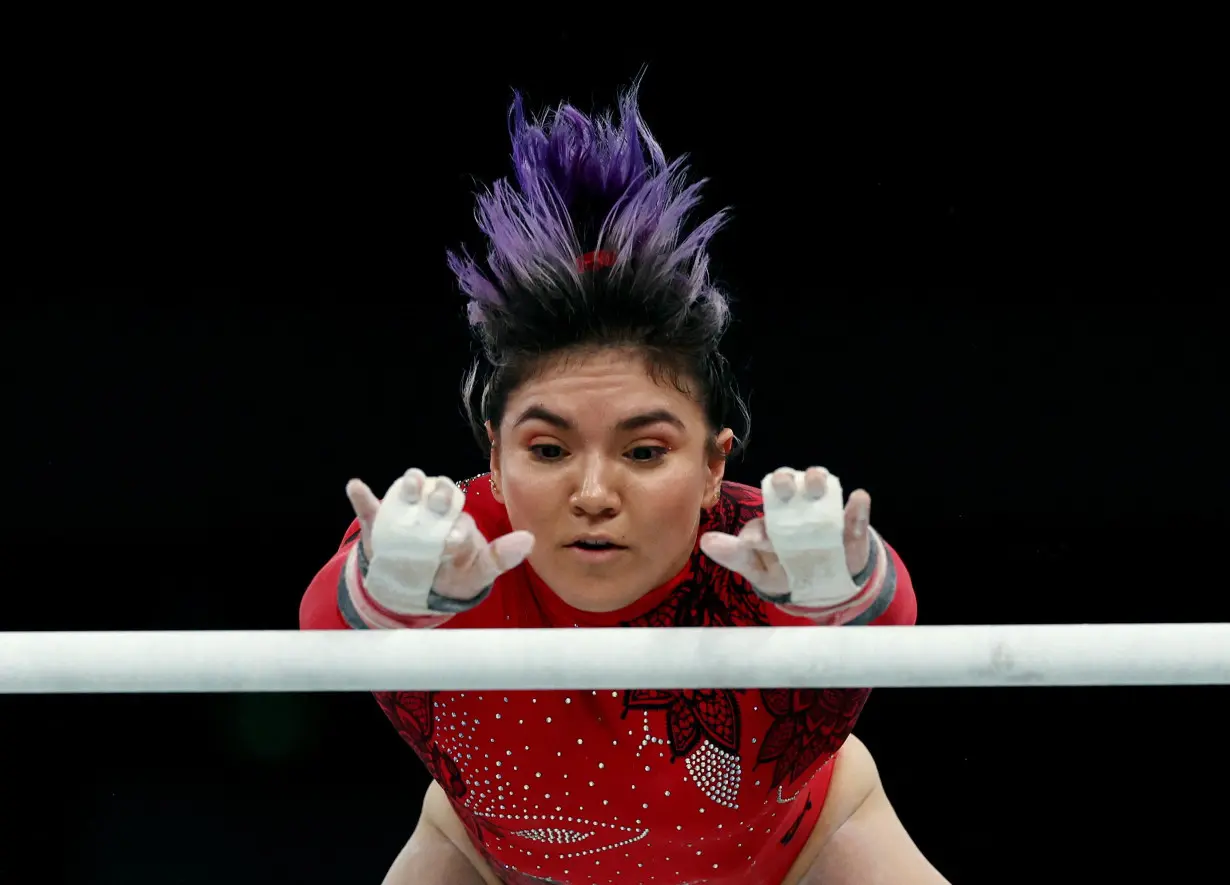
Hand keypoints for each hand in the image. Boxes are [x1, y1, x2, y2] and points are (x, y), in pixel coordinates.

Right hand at [345, 469, 534, 610]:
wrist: (417, 585)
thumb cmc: (453, 575)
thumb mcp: (476, 572)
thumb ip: (500, 558)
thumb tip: (530, 540)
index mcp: (458, 520)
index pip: (462, 516)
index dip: (458, 526)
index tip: (454, 541)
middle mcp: (434, 511)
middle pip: (438, 494)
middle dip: (438, 496)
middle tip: (438, 505)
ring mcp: (406, 515)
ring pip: (409, 492)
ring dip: (409, 486)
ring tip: (409, 485)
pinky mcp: (380, 523)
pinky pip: (370, 507)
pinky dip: (362, 497)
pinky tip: (356, 487)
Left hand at [699, 466, 871, 605]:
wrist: (823, 588)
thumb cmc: (784, 571)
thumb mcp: (759, 568)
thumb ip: (735, 556)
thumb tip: (706, 541)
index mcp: (771, 516)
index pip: (759, 511)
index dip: (760, 520)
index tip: (755, 539)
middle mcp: (796, 507)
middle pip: (788, 487)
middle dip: (785, 481)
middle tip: (782, 483)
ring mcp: (824, 514)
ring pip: (820, 490)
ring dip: (817, 482)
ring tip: (816, 481)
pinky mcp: (851, 527)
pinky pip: (855, 515)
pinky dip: (858, 508)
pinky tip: (858, 499)